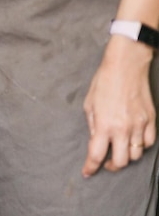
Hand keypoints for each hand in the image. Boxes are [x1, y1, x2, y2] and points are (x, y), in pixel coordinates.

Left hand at [82, 36, 155, 176]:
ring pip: (137, 155)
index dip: (91, 167)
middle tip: (106, 162)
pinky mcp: (151, 120)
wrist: (126, 67)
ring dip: (127, 156)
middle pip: (121, 161)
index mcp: (104, 125)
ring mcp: (139, 125)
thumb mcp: (89, 104)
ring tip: (120, 150)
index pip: (96, 155)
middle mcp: (123, 129)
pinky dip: (141, 146)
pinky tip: (134, 141)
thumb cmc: (104, 82)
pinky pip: (148, 142)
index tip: (87, 172)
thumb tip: (95, 140)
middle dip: (111, 166)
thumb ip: (92, 125)